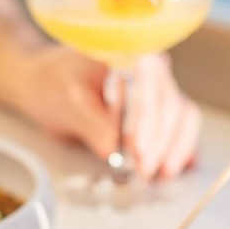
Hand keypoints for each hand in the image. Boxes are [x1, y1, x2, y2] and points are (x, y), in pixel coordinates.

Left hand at [11, 46, 200, 179]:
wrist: (47, 84)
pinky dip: (182, 149)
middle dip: (159, 142)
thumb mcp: (68, 103)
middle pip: (170, 106)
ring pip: (182, 118)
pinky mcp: (160, 114)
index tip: (138, 151)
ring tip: (160, 174)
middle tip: (143, 169)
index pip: (147, 90)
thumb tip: (114, 150)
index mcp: (130, 55)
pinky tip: (176, 166)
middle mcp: (152, 70)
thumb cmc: (56, 84)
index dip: (146, 123)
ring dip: (174, 148)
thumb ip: (93, 124)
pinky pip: (181, 129)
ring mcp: (159, 91)